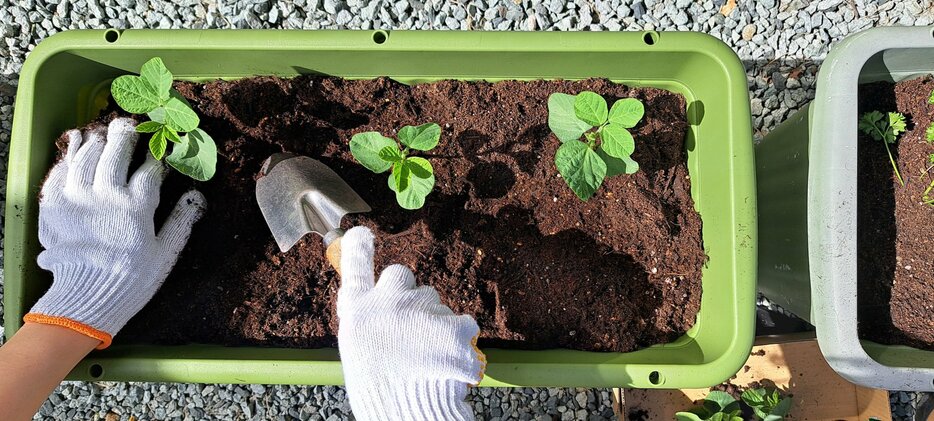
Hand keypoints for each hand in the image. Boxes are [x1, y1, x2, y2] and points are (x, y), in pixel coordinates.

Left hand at [25, 118, 204, 347]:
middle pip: (116, 152)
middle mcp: (106, 195)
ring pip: (87, 156)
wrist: (85, 297)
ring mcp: (77, 197)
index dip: (158, 154)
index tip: (162, 146)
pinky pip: (60, 172)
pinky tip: (76, 147)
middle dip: (126, 135)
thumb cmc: (131, 279)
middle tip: (130, 125)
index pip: (150, 168)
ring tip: (103, 134)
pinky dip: (69, 156)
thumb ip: (180, 221)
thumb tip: (197, 197)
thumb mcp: (164, 253)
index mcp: (137, 206)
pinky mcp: (54, 204)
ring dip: (97, 141)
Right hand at [337, 227, 485, 420]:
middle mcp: (389, 301)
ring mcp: (424, 310)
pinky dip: (459, 341)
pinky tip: (448, 361)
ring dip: (433, 321)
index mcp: (359, 310)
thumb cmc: (380, 387)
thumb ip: (368, 319)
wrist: (407, 414)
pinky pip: (461, 322)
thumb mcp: (359, 349)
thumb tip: (376, 300)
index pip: (356, 265)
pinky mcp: (455, 325)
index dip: (359, 247)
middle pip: (401, 276)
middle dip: (406, 293)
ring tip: (426, 355)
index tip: (361, 232)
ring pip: (434, 303)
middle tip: (407, 324)